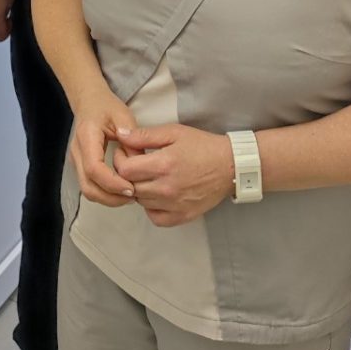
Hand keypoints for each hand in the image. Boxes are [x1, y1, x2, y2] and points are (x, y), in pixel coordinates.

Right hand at [70, 83, 138, 208]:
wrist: (89, 101)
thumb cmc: (106, 106)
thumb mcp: (123, 116)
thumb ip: (132, 139)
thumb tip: (140, 165)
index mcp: (86, 136)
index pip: (94, 168)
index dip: (112, 183)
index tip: (131, 188)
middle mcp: (77, 151)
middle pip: (87, 186)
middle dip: (111, 197)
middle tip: (133, 196)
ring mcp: (76, 160)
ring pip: (87, 190)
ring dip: (108, 198)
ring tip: (129, 195)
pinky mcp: (80, 166)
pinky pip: (89, 186)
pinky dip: (104, 193)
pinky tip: (121, 189)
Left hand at [113, 124, 233, 226]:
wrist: (230, 166)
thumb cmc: (203, 146)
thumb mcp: (174, 132)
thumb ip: (144, 135)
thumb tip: (121, 135)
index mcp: (163, 164)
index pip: (125, 170)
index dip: (120, 159)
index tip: (126, 153)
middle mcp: (166, 188)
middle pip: (130, 186)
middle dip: (127, 174)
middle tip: (135, 163)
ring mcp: (174, 205)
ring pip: (141, 202)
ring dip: (139, 189)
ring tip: (148, 177)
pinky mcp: (182, 216)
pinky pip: (155, 218)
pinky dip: (151, 208)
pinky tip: (156, 195)